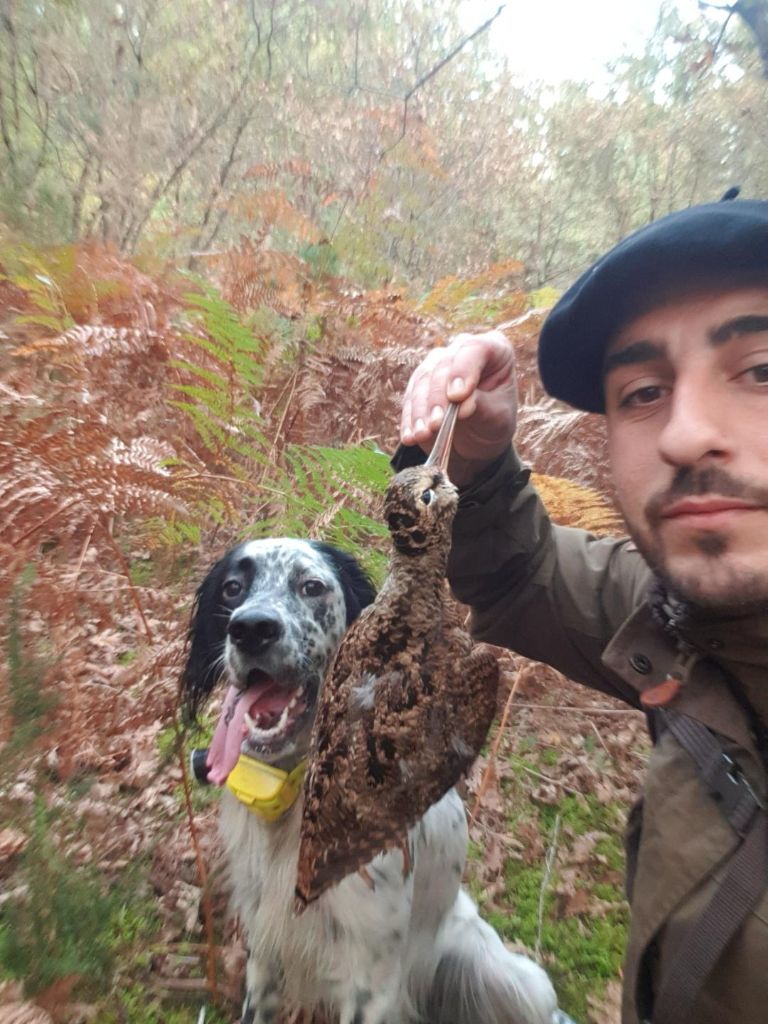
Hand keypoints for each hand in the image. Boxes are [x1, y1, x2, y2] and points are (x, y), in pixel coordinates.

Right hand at [400, 331, 516, 484]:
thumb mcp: (497, 418)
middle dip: (437, 397)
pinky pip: (409, 397)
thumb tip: (462, 405)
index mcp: (495, 349)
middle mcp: (462, 350)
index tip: (457, 396)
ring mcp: (437, 363)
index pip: (475, 348)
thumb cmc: (494, 422)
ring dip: (420, 410)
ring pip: (421, 380)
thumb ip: (481, 407)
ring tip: (422, 434)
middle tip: (436, 423)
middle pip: (443, 365)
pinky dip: (409, 419)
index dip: (463, 370)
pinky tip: (411, 436)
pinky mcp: (419, 382)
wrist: (477, 437)